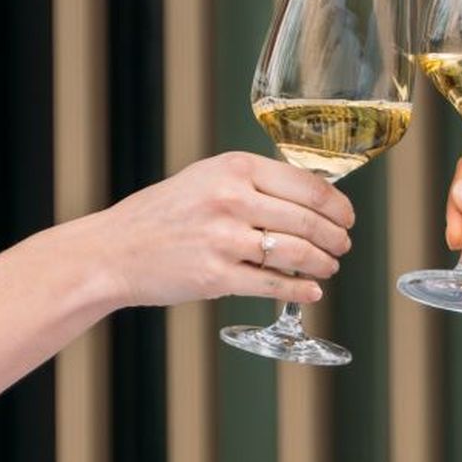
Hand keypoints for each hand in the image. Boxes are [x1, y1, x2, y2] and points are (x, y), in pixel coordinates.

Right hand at [77, 153, 352, 310]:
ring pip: (297, 253)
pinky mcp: (217, 277)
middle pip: (308, 220)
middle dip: (335, 237)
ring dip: (323, 264)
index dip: (337, 204)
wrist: (114, 250)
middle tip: (343, 245)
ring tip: (328, 268)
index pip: (306, 184)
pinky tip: (311, 293)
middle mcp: (231, 199)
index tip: (346, 216)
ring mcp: (224, 239)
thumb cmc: (162, 215)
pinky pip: (273, 285)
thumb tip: (307, 198)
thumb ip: (251, 183)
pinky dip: (300, 291)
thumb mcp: (205, 179)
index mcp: (233, 168)